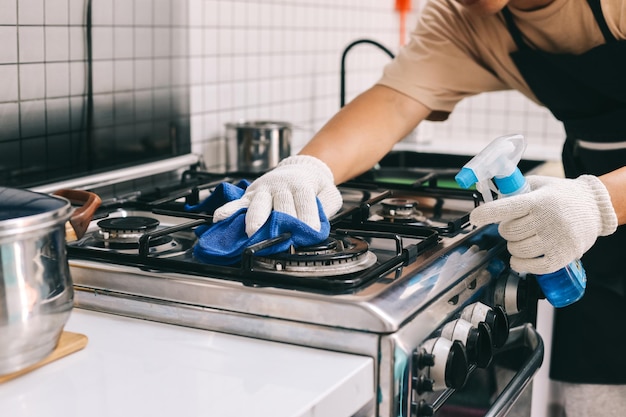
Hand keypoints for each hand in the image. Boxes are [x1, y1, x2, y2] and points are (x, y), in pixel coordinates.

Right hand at [213, 155, 342, 236]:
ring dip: (254, 218)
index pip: (304, 202)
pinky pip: (238, 202)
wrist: (301, 167)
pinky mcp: (251, 194)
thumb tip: (320, 225)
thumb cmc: (314, 185)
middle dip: (281, 223)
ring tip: (251, 232)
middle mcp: (281, 186)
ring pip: (258, 204)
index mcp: (302, 185)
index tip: (309, 233)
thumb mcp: (329, 193)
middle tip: (281, 239)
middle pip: (280, 204)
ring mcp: (264, 189)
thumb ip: (326, 208)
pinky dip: (228, 210)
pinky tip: (220, 218)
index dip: (307, 218)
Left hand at [469, 175, 617, 274]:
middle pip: (508, 232)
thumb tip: (490, 198)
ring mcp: (555, 240)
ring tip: (522, 239)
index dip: (486, 213)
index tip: (474, 218)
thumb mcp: (540, 185)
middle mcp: (547, 220)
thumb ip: (516, 190)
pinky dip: (520, 264)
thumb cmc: (563, 196)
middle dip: (506, 230)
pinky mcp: (562, 256)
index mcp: (539, 201)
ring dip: (513, 247)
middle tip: (515, 226)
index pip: (506, 208)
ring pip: (517, 250)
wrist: (596, 208)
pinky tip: (520, 259)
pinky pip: (531, 267)